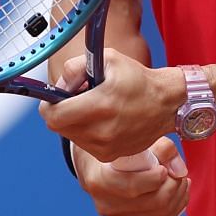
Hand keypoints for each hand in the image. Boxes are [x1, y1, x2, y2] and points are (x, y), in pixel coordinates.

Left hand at [39, 50, 177, 162]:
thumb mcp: (108, 59)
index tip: (55, 96)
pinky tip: (101, 120)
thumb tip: (58, 86)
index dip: (48, 104)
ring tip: (92, 108)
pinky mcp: (110, 156)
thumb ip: (74, 67)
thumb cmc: (137, 79)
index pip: (54, 115)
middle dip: (60, 111)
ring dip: (73, 122)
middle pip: (57, 127)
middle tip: (74, 99)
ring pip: (69, 136)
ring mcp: (106, 147)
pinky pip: (84, 144)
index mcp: (100, 105)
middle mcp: (102, 131)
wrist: (166, 105)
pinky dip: (86, 132)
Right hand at [74, 136, 188, 215]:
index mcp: (100, 180)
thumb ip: (161, 148)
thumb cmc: (116, 149)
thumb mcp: (134, 140)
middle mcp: (105, 204)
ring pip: (159, 215)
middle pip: (153, 203)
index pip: (134, 187)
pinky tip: (177, 196)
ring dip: (178, 199)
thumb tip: (181, 171)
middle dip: (175, 188)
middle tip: (181, 175)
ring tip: (182, 183)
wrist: (95, 168)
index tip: (165, 167)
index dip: (158, 178)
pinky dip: (173, 210)